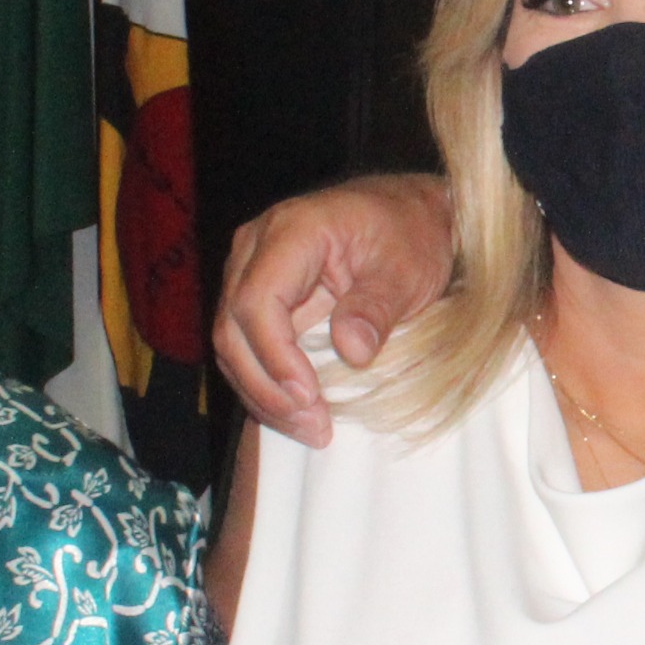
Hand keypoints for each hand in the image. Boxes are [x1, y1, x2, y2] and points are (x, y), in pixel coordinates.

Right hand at [211, 174, 456, 447]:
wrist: (411, 214)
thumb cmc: (412, 234)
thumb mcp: (408, 270)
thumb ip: (377, 307)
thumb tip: (351, 351)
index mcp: (291, 230)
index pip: (257, 300)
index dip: (275, 356)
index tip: (309, 397)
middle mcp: (256, 249)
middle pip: (232, 328)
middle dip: (266, 386)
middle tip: (314, 427)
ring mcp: (251, 274)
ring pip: (232, 345)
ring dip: (264, 395)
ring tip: (312, 430)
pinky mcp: (259, 300)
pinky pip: (247, 350)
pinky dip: (268, 387)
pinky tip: (301, 416)